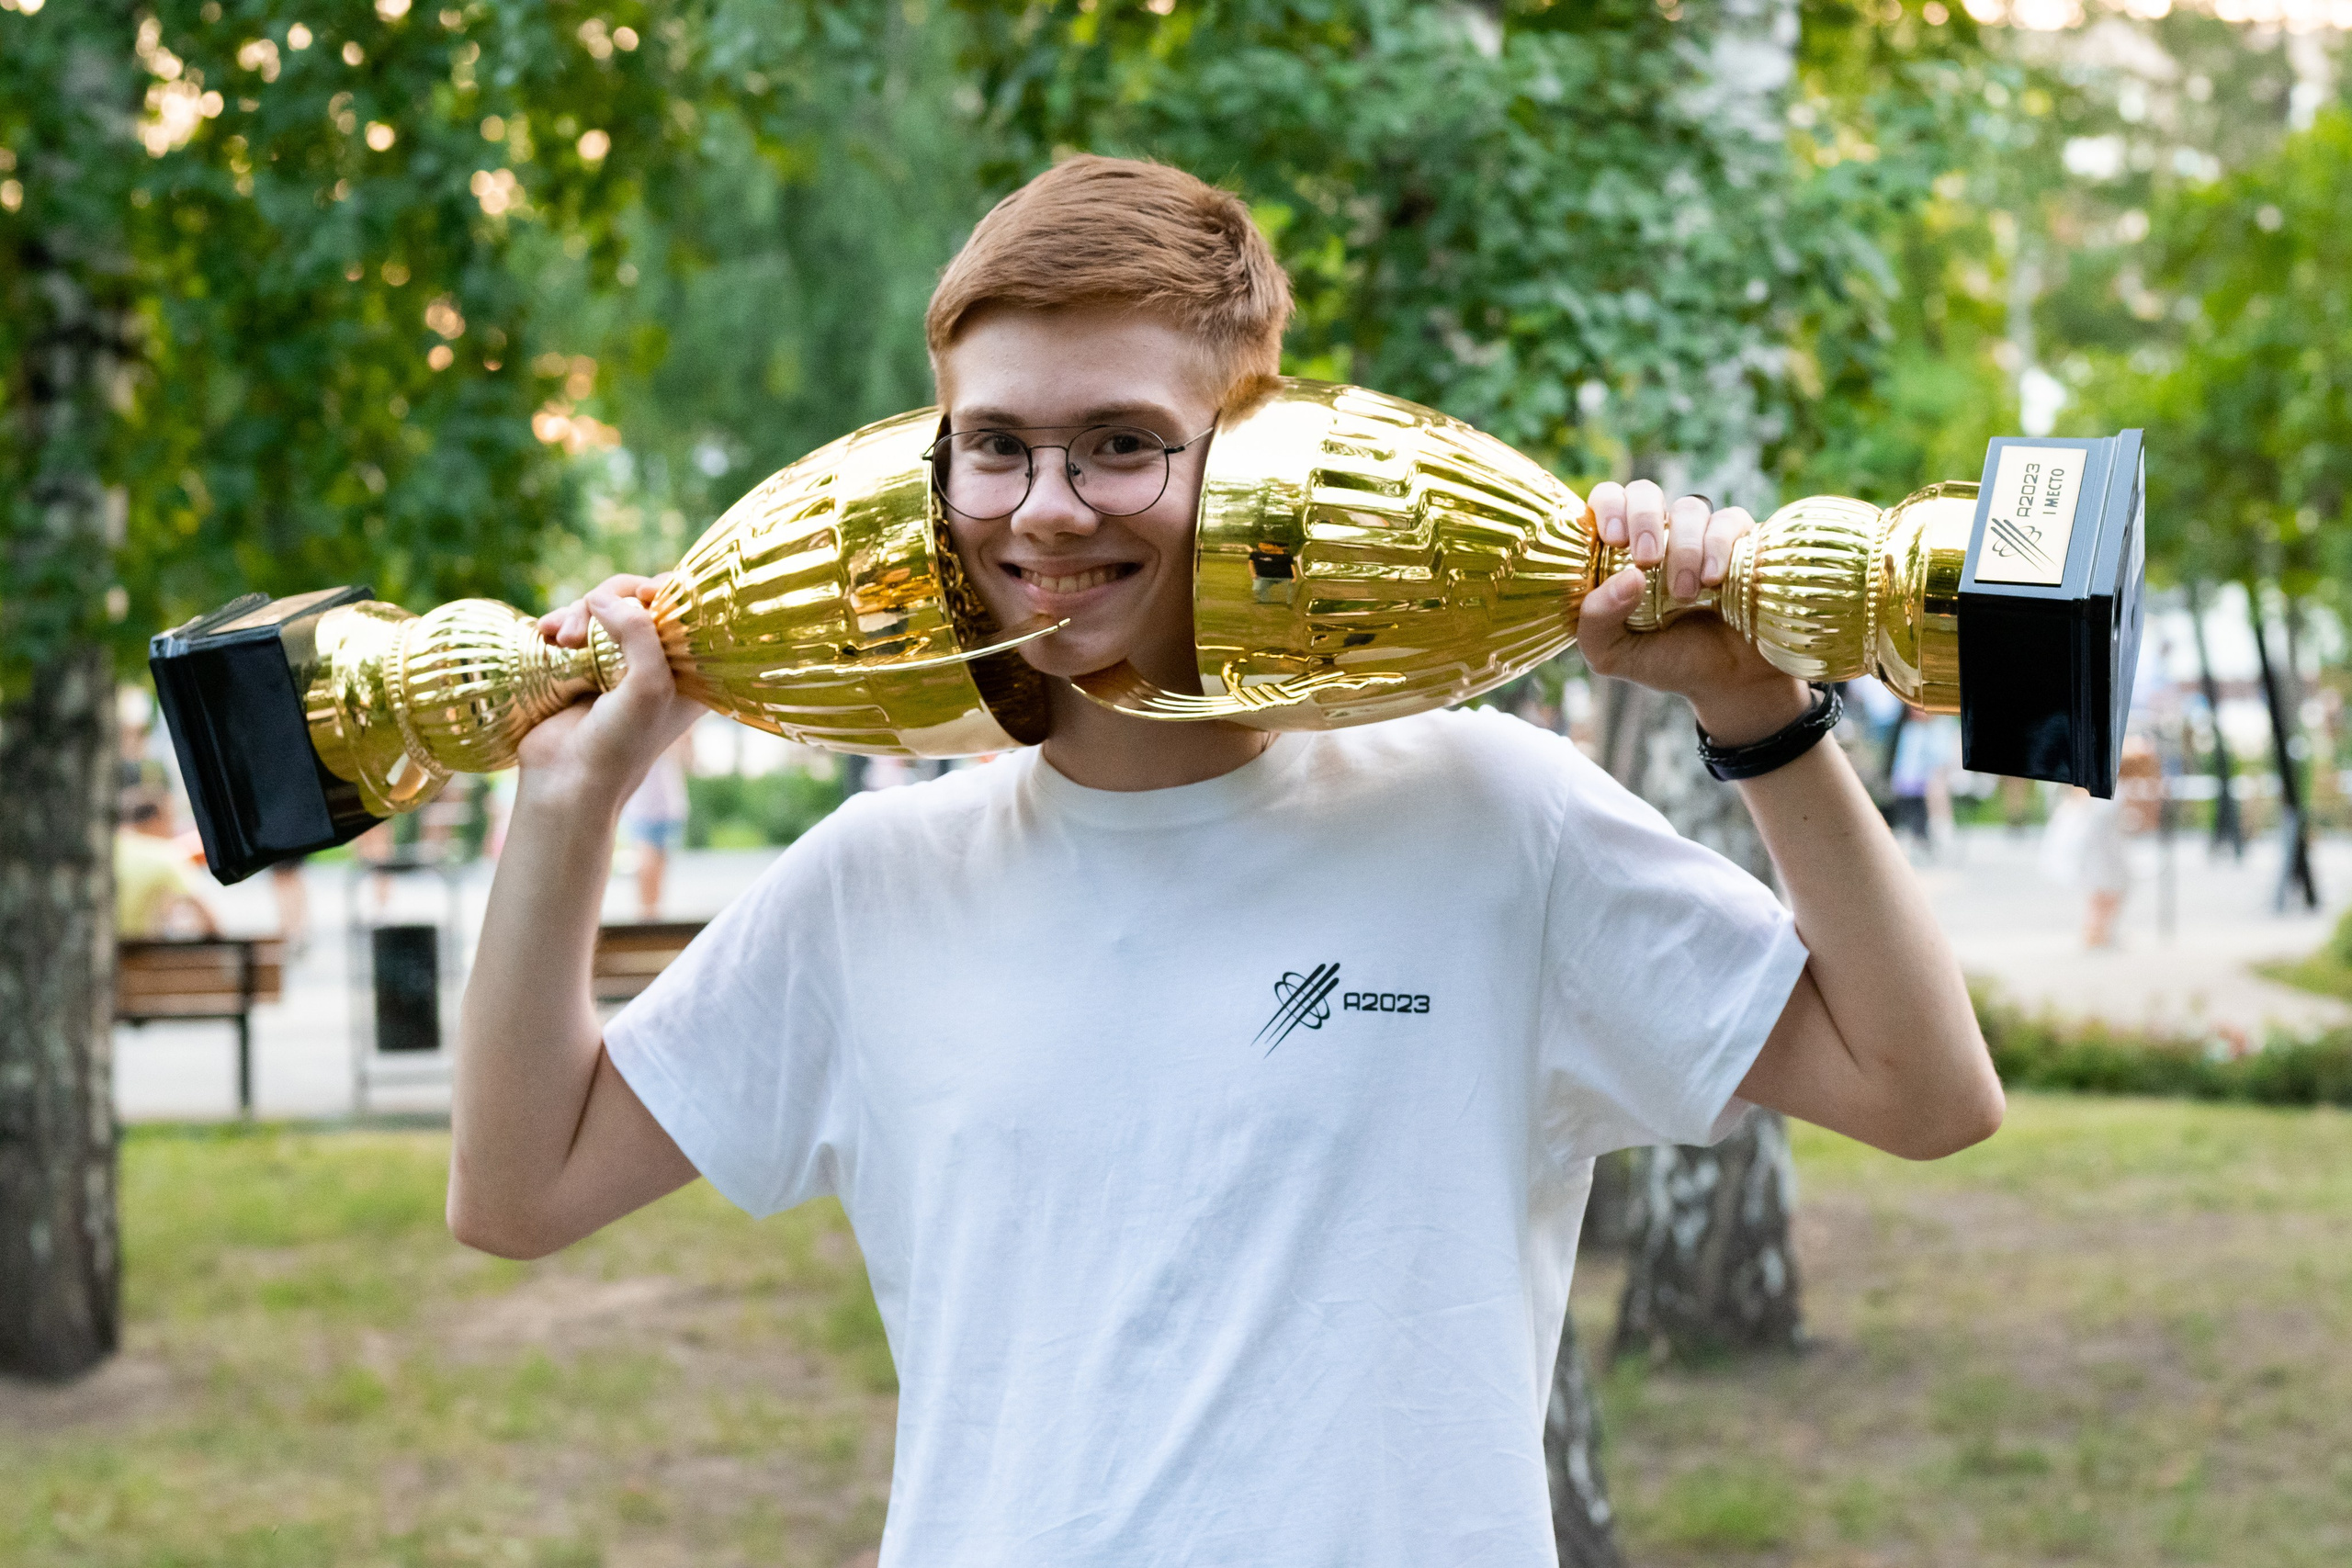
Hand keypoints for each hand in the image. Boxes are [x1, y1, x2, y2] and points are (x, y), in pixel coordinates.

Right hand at [518, 573, 703, 805]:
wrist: (566, 781)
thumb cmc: (620, 742)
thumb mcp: (648, 684)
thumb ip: (639, 631)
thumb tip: (604, 598)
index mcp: (691, 671)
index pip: (691, 611)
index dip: (669, 592)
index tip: (645, 595)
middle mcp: (658, 663)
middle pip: (642, 600)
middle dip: (612, 602)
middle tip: (584, 625)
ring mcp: (619, 662)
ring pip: (606, 607)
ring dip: (580, 612)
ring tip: (562, 638)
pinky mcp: (583, 665)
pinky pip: (577, 623)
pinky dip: (561, 620)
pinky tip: (546, 631)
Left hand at [1576, 480, 1807, 746]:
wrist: (1730, 683)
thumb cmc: (1668, 662)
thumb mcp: (1613, 654)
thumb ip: (1596, 621)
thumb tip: (1626, 576)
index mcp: (1620, 553)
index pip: (1608, 501)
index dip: (1608, 506)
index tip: (1613, 539)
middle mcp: (1659, 535)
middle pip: (1645, 491)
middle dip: (1644, 518)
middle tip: (1646, 559)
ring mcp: (1702, 536)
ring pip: (1690, 507)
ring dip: (1683, 547)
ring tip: (1685, 594)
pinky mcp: (1743, 542)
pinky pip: (1731, 520)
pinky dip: (1720, 546)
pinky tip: (1715, 580)